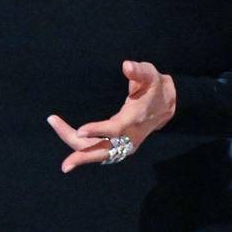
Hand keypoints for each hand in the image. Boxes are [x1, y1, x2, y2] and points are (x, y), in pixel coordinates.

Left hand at [46, 60, 176, 171]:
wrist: (167, 105)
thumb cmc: (154, 86)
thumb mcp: (150, 74)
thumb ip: (139, 71)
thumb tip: (126, 66)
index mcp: (134, 118)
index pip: (115, 128)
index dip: (98, 130)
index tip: (79, 130)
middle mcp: (130, 136)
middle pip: (105, 151)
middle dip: (84, 156)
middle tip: (64, 165)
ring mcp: (127, 145)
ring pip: (101, 155)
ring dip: (82, 157)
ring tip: (65, 165)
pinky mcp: (122, 147)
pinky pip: (103, 153)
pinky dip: (87, 154)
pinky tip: (72, 153)